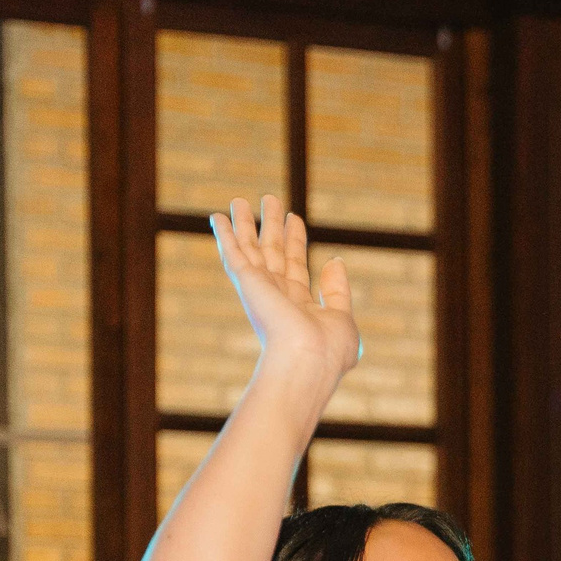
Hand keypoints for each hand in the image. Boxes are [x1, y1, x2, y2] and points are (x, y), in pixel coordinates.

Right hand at [209, 195, 359, 382]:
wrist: (307, 361)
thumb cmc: (329, 350)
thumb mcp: (342, 316)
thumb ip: (337, 290)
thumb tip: (335, 261)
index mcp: (299, 306)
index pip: (295, 265)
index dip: (295, 240)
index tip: (294, 218)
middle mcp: (277, 296)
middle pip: (272, 252)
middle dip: (271, 225)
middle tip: (269, 199)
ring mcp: (260, 289)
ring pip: (250, 248)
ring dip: (244, 224)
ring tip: (239, 199)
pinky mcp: (247, 283)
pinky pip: (233, 253)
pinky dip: (225, 234)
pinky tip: (218, 217)